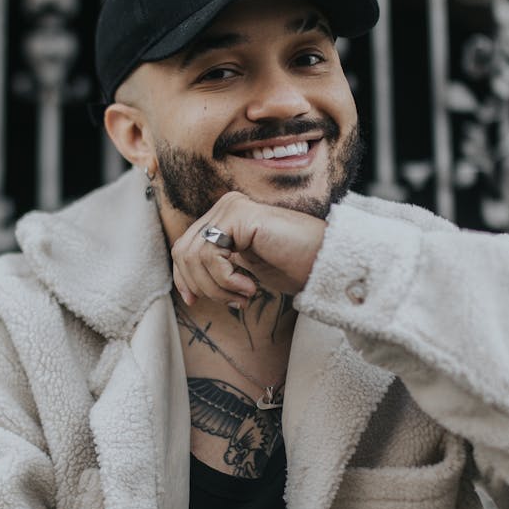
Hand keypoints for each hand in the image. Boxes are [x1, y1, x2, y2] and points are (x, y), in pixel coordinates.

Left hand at [170, 190, 325, 306]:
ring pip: (194, 256)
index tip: (192, 302)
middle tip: (233, 301)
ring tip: (244, 296)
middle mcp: (225, 207)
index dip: (183, 277)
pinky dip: (225, 280)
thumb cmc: (294, 267)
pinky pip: (211, 255)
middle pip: (183, 251)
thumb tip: (186, 284)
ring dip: (217, 287)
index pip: (184, 247)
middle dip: (201, 285)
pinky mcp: (238, 214)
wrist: (326, 262)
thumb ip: (219, 267)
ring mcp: (231, 207)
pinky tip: (250, 288)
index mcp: (225, 218)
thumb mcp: (246, 269)